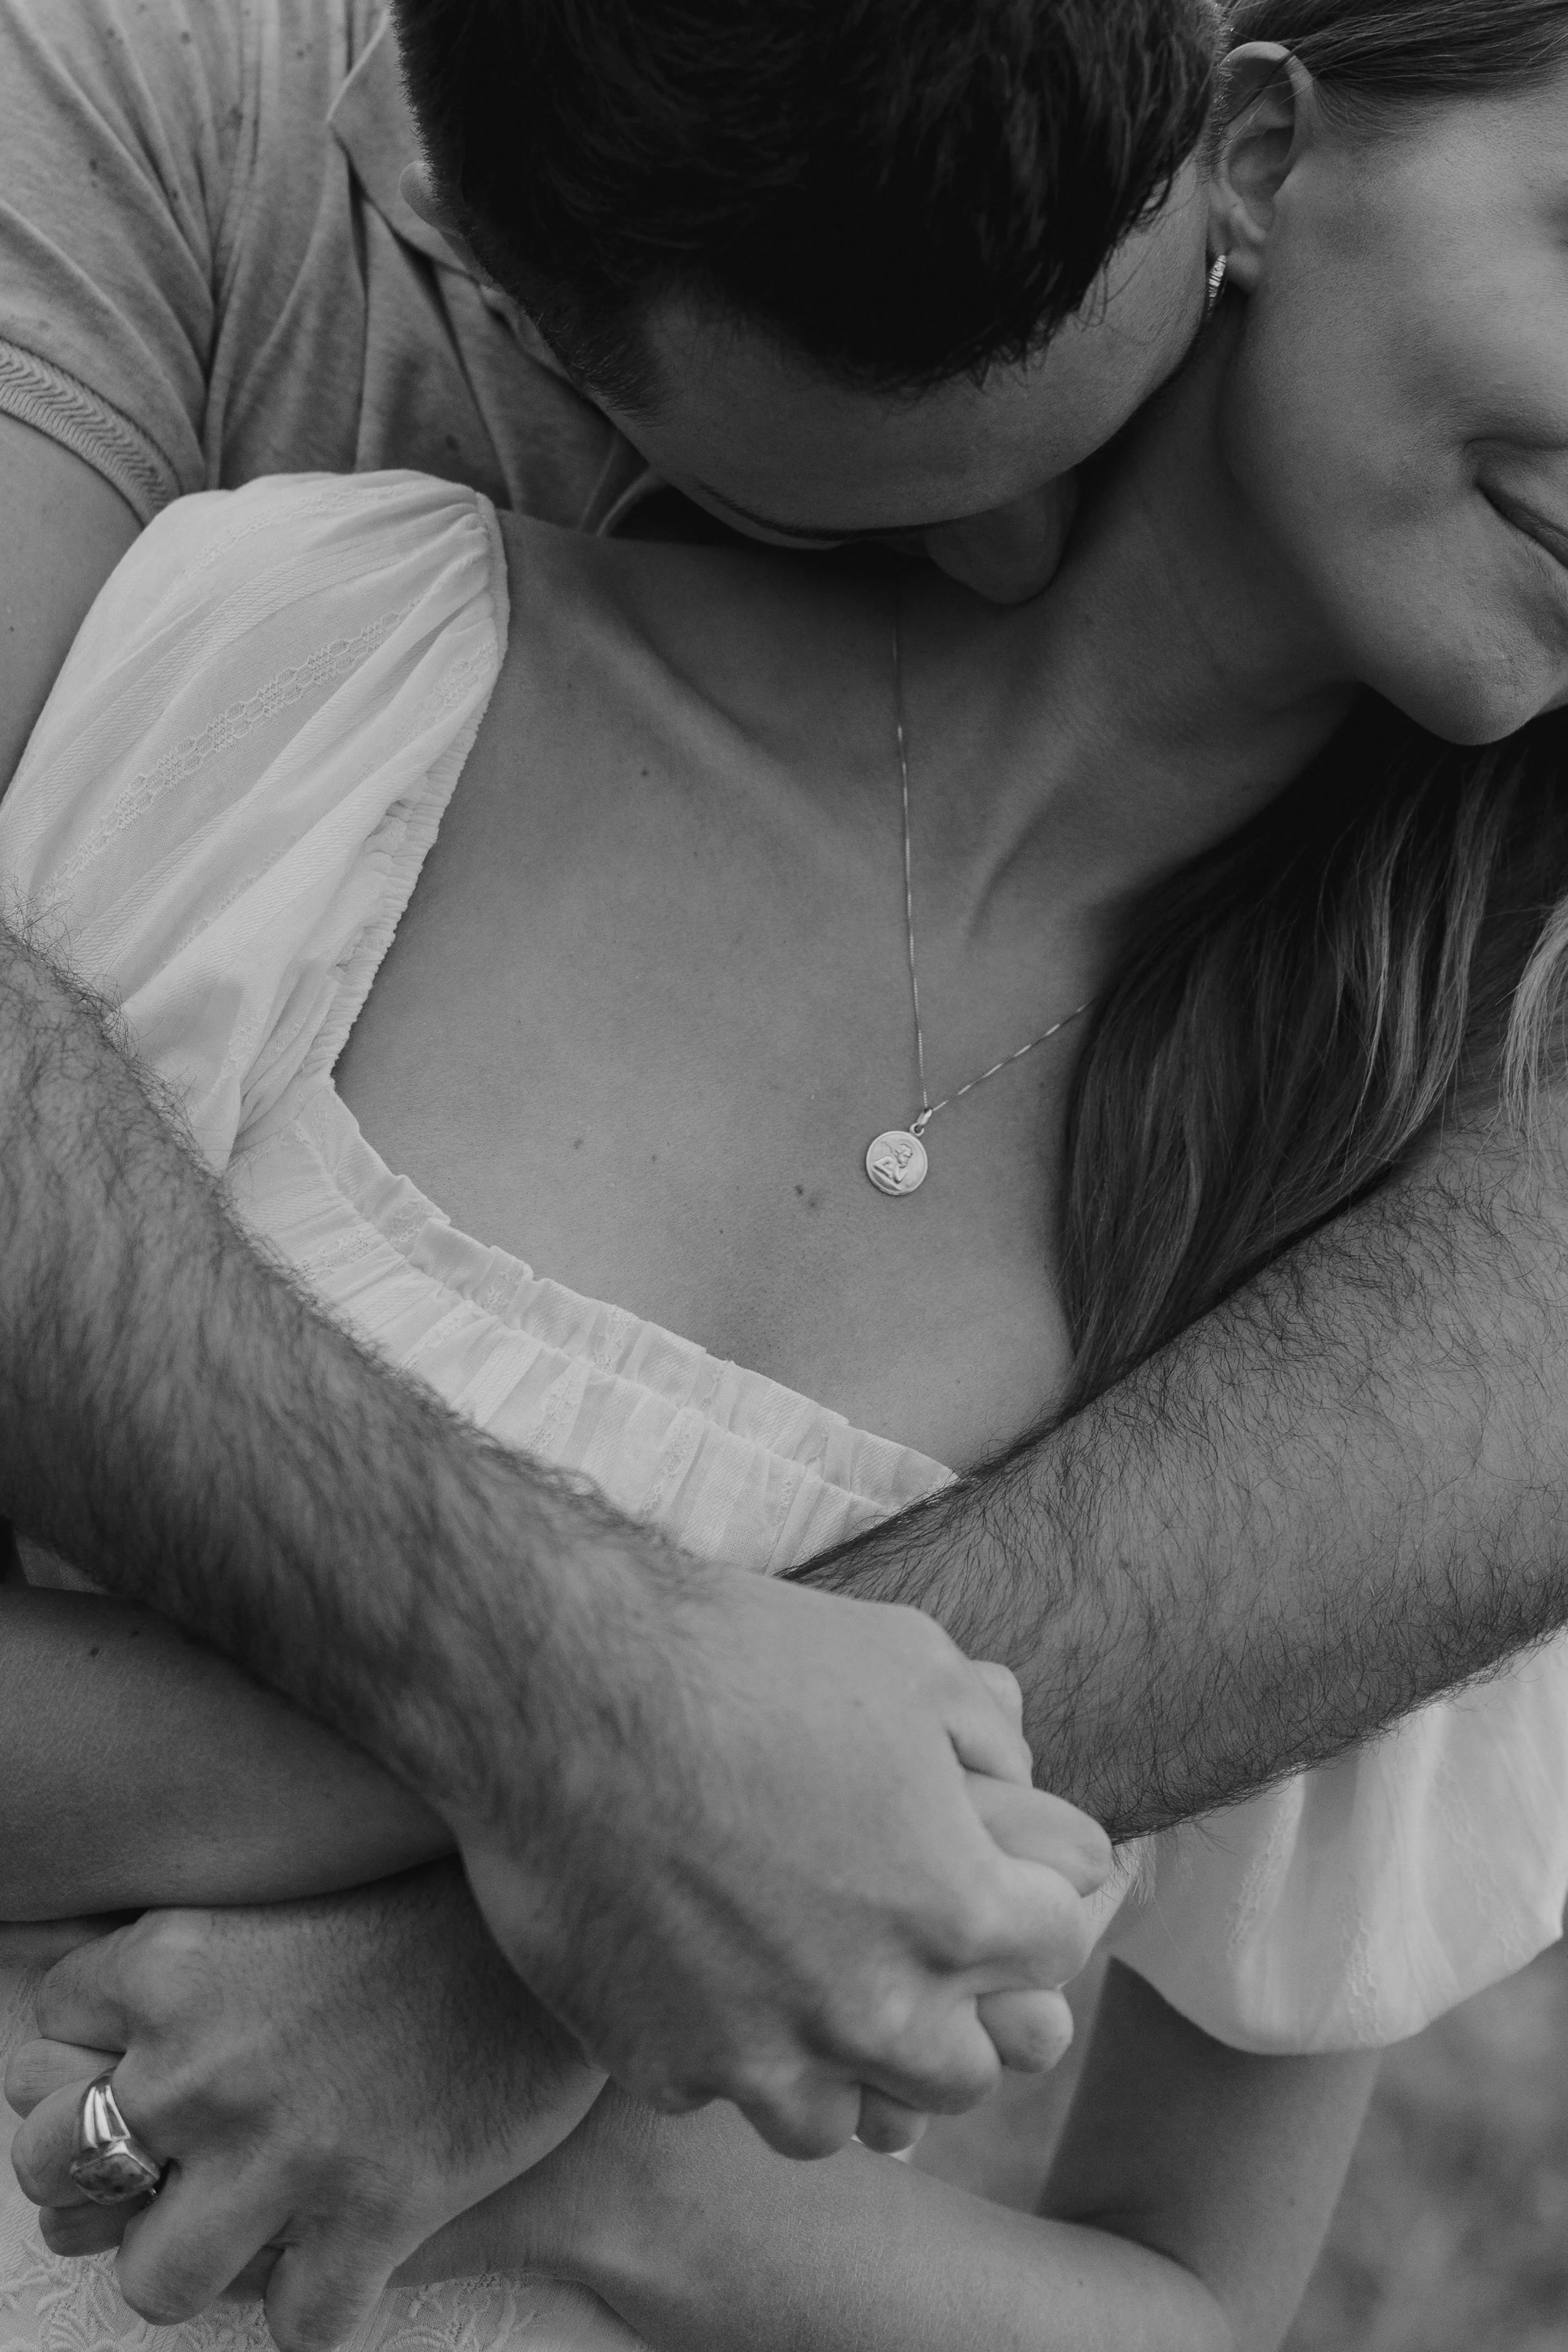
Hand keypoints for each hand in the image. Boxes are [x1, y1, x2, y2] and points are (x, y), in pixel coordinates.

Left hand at [6, 1862, 604, 2351]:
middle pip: (50, 2161)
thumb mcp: (300, 1880)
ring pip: (152, 2278)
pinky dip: (323, 2303)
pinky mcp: (370, 2216)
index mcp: (178, 1956)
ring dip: (197, 2261)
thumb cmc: (452, 1896)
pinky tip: (353, 2251)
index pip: (46, 2022)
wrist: (584, 1936)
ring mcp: (282, 2149)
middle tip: (173, 2153)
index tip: (141, 2049)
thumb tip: (127, 1980)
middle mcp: (203, 2060)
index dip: (89, 2046)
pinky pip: (295, 2326)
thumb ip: (205, 1934)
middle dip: (102, 2170)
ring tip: (254, 2223)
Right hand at [461, 1559, 1110, 2158]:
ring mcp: (763, 2054)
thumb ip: (990, 1733)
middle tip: (900, 1943)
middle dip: (950, 2007)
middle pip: (965, 2068)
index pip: (1058, 1951)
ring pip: (841, 2121)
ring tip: (803, 1992)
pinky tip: (696, 1975)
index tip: (986, 1871)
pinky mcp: (659, 2067)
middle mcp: (875, 2010)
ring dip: (837, 2064)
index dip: (1031, 1901)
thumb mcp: (910, 1657)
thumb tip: (1016, 1774)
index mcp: (958, 1910)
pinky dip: (718, 2049)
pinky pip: (715, 2094)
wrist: (566, 1688)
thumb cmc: (746, 1656)